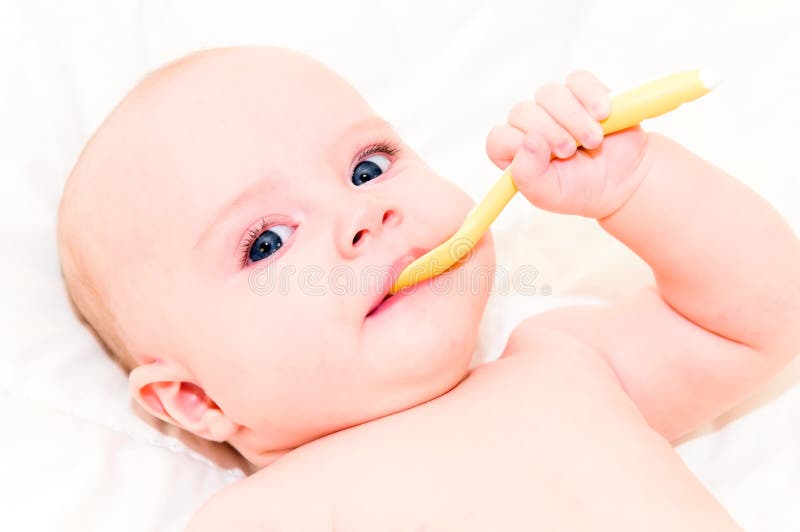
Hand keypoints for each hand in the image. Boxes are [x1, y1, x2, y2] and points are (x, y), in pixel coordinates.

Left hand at [486, 70, 650, 218]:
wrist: (622, 181)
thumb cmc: (580, 190)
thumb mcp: (550, 194)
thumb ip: (528, 176)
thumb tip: (528, 141)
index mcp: (514, 152)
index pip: (498, 138)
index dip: (518, 144)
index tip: (546, 157)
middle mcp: (530, 125)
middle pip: (522, 112)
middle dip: (550, 133)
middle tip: (571, 152)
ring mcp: (554, 106)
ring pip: (549, 93)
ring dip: (573, 118)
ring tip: (593, 140)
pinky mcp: (581, 92)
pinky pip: (578, 80)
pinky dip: (591, 96)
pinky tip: (603, 115)